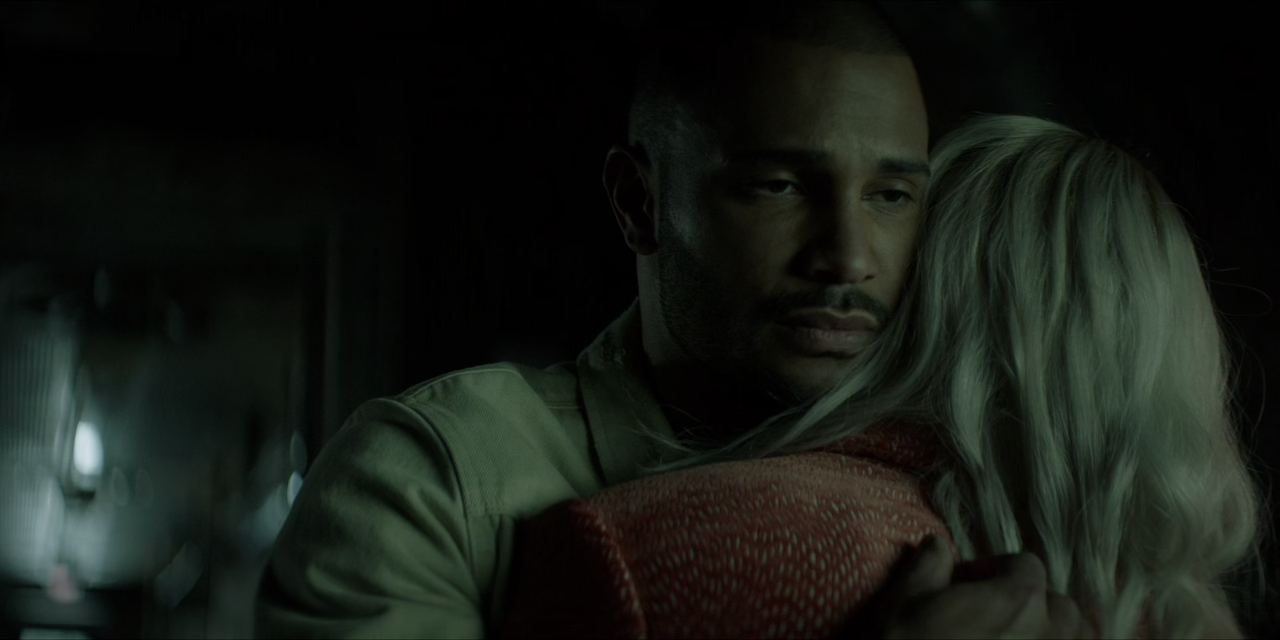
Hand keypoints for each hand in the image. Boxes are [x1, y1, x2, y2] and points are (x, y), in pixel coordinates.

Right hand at [840, 535, 1097, 639]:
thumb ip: (929, 565)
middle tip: (995, 619)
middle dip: (1034, 605)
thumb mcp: (908, 601)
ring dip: (1056, 636)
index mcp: (1019, 600)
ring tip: (1020, 639)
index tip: (970, 584)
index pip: (1027, 566)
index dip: (996, 570)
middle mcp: (1049, 634)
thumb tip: (937, 545)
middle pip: (1061, 606)